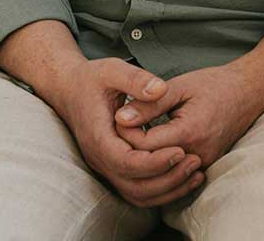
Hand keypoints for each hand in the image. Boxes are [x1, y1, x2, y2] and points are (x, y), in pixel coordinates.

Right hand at [45, 57, 204, 207]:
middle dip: (168, 178)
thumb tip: (160, 89)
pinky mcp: (113, 169)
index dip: (156, 161)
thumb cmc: (90, 78)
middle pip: (136, 186)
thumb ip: (135, 79)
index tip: (180, 149)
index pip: (128, 163)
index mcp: (97, 137)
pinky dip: (161, 189)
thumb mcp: (111, 70)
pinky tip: (181, 175)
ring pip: (138, 195)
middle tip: (194, 162)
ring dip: (168, 189)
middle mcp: (99, 159)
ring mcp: (104, 167)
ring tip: (194, 172)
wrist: (69, 89)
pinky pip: (138, 191)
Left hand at [114, 63, 261, 170]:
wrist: (247, 93)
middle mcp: (198, 154)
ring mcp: (204, 163)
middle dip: (132, 145)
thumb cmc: (212, 85)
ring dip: (145, 153)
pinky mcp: (206, 165)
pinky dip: (160, 157)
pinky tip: (151, 140)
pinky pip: (175, 169)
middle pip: (151, 161)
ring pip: (162, 169)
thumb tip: (121, 118)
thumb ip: (149, 104)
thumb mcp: (178, 87)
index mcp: (189, 132)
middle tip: (123, 124)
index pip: (145, 146)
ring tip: (136, 130)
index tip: (119, 115)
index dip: (126, 132)